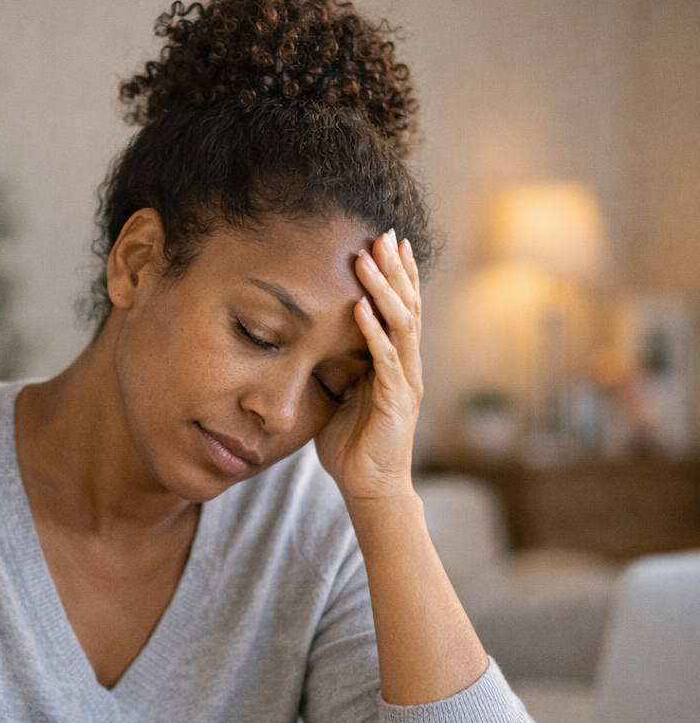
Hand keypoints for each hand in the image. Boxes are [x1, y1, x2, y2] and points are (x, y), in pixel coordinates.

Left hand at [315, 230, 422, 501]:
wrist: (369, 488)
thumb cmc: (353, 445)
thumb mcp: (341, 397)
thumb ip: (337, 369)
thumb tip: (316, 345)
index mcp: (395, 363)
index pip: (400, 309)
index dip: (396, 276)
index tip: (385, 242)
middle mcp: (407, 367)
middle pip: (407, 307)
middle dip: (395, 270)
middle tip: (383, 234)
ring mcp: (406, 383)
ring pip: (401, 326)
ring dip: (384, 291)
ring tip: (368, 261)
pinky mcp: (396, 403)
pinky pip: (386, 361)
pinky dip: (374, 333)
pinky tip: (361, 309)